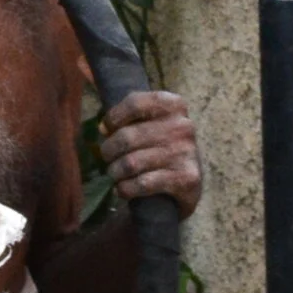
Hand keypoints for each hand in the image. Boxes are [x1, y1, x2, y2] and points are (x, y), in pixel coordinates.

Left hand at [97, 87, 201, 216]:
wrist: (188, 181)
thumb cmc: (159, 145)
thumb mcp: (150, 122)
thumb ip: (127, 118)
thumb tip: (104, 128)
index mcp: (174, 105)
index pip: (134, 103)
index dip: (113, 118)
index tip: (106, 129)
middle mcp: (183, 126)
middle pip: (127, 137)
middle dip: (109, 150)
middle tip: (108, 157)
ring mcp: (185, 153)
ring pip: (131, 163)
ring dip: (115, 171)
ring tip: (114, 173)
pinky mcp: (186, 178)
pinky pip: (142, 183)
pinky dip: (125, 188)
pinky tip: (122, 189)